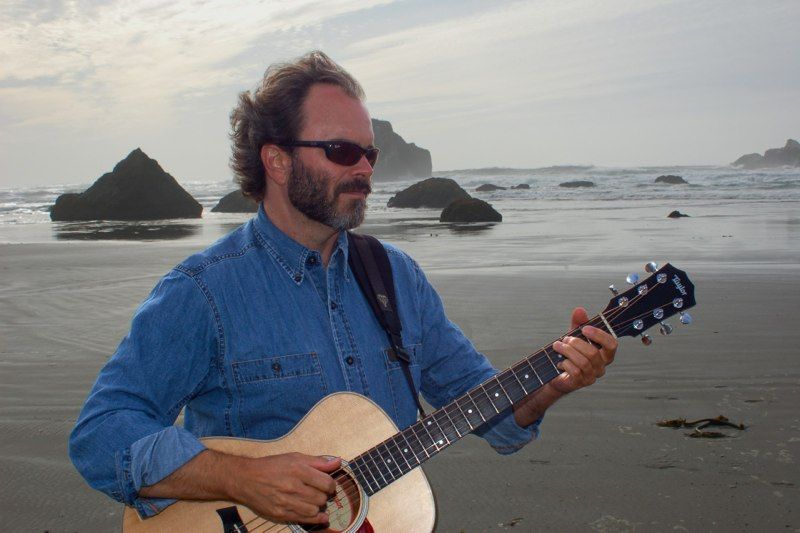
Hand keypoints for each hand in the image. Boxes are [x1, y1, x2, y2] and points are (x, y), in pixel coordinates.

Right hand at [231, 452, 340, 524]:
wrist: (246, 479)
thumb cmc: (272, 466)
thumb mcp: (295, 457)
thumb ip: (318, 461)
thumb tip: (338, 462)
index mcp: (298, 469)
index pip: (327, 482)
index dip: (331, 484)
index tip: (327, 484)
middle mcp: (292, 486)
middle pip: (321, 498)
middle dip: (323, 495)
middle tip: (318, 492)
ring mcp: (286, 502)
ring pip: (314, 510)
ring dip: (317, 506)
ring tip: (313, 501)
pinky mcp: (280, 514)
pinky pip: (304, 520)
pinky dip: (315, 519)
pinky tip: (320, 516)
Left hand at [513, 307, 616, 426]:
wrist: (557, 372)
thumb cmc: (570, 353)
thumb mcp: (574, 335)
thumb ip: (578, 323)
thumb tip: (580, 310)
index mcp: (604, 353)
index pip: (612, 344)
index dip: (599, 335)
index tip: (584, 328)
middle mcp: (601, 365)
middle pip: (593, 353)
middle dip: (576, 343)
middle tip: (565, 339)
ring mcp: (592, 376)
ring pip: (583, 362)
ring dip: (567, 351)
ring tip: (558, 346)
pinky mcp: (581, 382)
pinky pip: (575, 371)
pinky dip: (565, 363)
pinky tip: (560, 361)